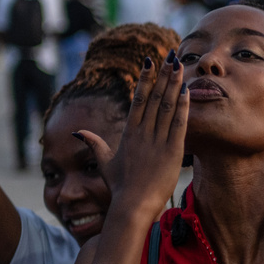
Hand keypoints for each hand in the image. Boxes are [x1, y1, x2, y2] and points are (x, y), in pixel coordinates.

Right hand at [74, 50, 188, 221]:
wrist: (132, 206)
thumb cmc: (120, 187)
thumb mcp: (105, 163)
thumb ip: (94, 145)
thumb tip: (76, 133)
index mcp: (129, 133)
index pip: (138, 99)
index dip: (145, 80)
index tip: (150, 63)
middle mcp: (142, 133)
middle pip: (154, 97)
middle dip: (163, 75)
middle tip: (171, 56)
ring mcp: (157, 141)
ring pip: (167, 106)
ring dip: (174, 84)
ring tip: (180, 66)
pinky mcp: (172, 151)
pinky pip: (179, 124)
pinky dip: (183, 106)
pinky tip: (187, 91)